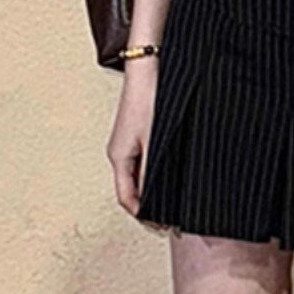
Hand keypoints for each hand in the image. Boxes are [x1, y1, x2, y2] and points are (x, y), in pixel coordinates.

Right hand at [106, 59, 158, 219]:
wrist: (148, 67)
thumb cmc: (151, 99)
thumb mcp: (156, 141)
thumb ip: (153, 172)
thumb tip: (154, 201)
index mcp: (118, 157)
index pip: (126, 199)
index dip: (144, 216)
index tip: (163, 226)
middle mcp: (118, 152)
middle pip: (131, 189)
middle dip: (150, 206)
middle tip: (172, 219)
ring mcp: (125, 142)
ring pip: (138, 175)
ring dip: (153, 190)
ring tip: (174, 201)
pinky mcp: (135, 132)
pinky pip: (142, 161)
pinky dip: (154, 173)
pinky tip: (171, 174)